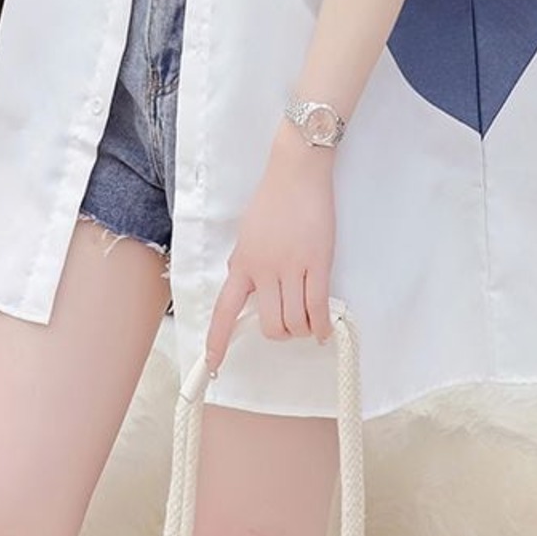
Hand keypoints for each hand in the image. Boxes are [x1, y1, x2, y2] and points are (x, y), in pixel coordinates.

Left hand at [204, 119, 336, 375]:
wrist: (296, 172)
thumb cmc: (272, 199)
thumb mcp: (248, 232)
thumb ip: (245, 261)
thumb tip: (244, 285)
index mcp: (242, 262)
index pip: (225, 309)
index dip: (218, 340)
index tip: (212, 364)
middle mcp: (264, 269)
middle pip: (271, 325)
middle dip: (281, 333)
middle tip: (289, 325)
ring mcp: (291, 267)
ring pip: (295, 321)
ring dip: (302, 330)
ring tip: (307, 323)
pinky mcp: (318, 263)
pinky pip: (319, 307)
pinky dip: (321, 325)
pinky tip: (323, 329)